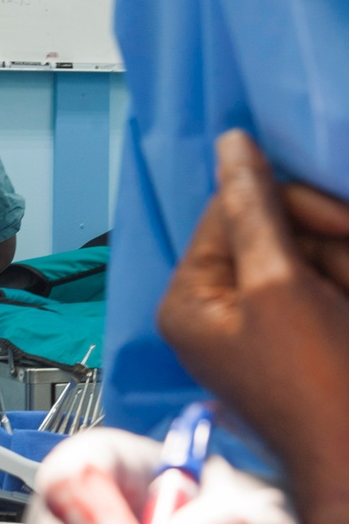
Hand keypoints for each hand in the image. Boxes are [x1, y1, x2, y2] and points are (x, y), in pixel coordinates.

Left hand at [158, 130, 348, 523]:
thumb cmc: (322, 381)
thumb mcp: (282, 284)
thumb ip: (255, 210)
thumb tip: (232, 142)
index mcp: (191, 297)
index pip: (231, 210)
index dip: (291, 207)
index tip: (342, 228)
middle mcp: (216, 309)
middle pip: (273, 231)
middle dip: (328, 246)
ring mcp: (260, 326)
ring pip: (311, 257)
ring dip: (344, 269)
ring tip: (348, 308)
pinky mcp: (299, 337)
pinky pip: (325, 286)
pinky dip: (346, 290)